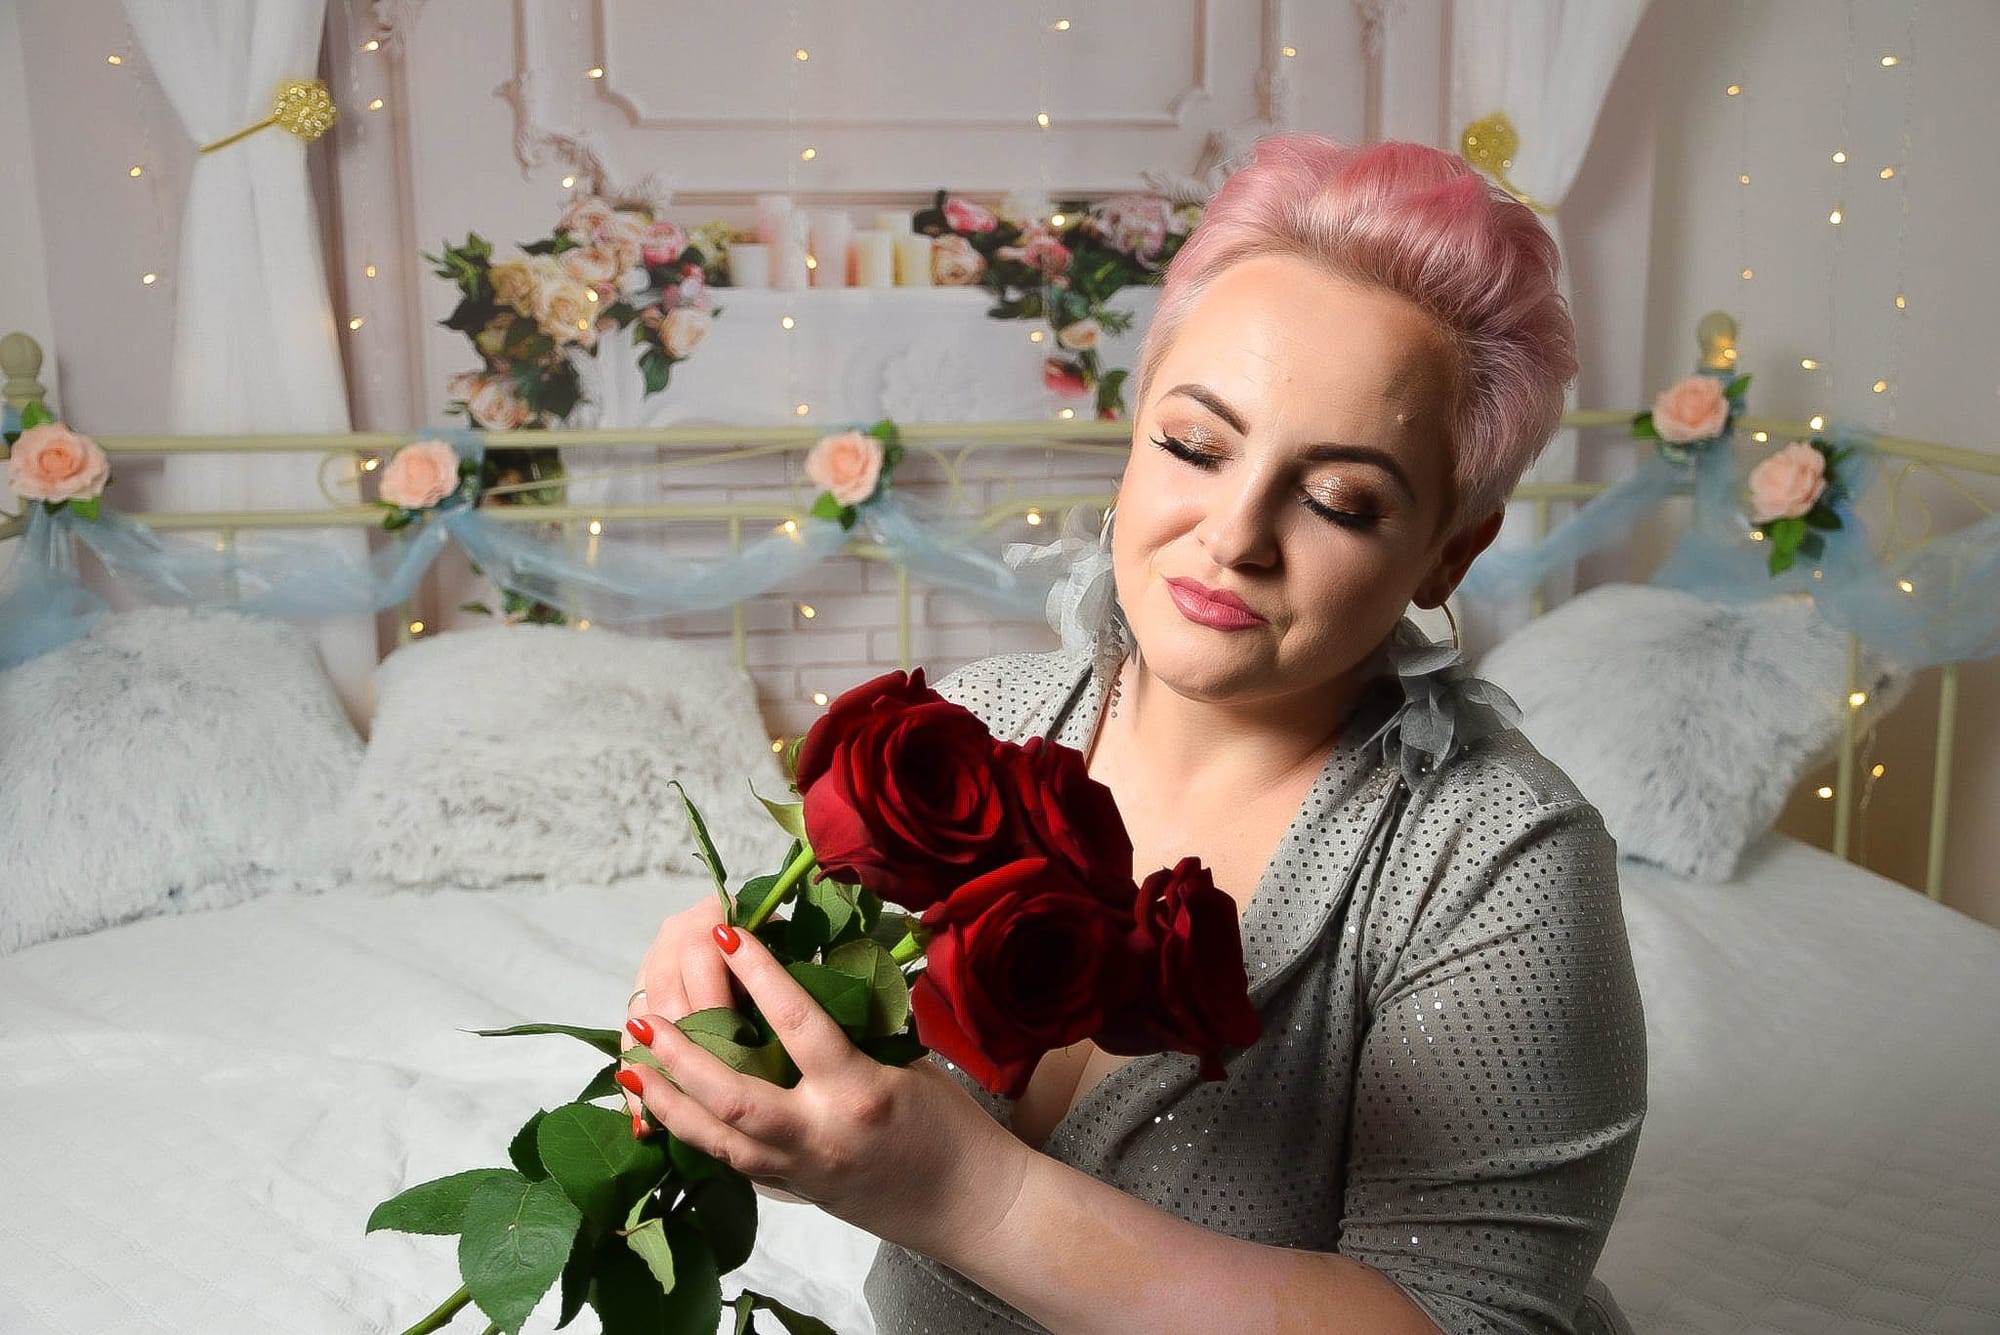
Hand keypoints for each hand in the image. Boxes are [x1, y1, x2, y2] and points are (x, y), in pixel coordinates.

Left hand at [620, 922, 1027, 1256]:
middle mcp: (819, 1136)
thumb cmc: (949, 1127)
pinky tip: (663, 1106)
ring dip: (668, 1100)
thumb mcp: (908, 1064)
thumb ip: (855, 1028)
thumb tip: (806, 972)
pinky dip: (691, 1131)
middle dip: (682, 1056)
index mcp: (859, 1094)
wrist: (967, 1205)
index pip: (798, 1024)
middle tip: (644, 1017)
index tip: (725, 932)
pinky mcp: (791, 1189)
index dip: (758, 973)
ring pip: (715, 1140)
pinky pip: (728, 1160)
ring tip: (631, 1063)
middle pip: (733, 1097)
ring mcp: (799, 1171)